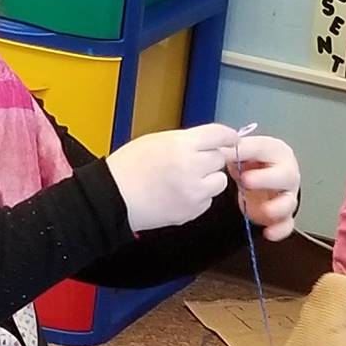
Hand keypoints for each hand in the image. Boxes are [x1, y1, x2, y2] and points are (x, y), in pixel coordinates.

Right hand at [105, 123, 237, 232]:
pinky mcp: (192, 211)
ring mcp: (193, 191)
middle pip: (219, 159)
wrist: (114, 198)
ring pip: (219, 181)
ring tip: (186, 180)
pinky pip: (208, 200)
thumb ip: (187, 141)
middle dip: (209, 160)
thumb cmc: (129, 167)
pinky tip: (179, 195)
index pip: (219, 135)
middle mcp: (191, 167)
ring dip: (209, 180)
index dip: (227, 137)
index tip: (231, 139)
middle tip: (190, 163)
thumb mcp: (157, 141)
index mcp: (182, 145)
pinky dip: (199, 197)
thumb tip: (213, 143)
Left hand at [233, 132, 299, 240]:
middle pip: (285, 176)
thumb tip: (217, 151)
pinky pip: (287, 224)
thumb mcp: (240, 153)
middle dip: (266, 179)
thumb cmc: (251, 164)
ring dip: (278, 207)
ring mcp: (287, 195)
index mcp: (276, 152)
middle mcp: (287, 173)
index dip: (248, 152)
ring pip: (289, 202)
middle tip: (246, 180)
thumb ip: (231, 152)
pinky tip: (268, 233)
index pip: (264, 149)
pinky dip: (279, 229)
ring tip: (265, 210)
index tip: (231, 156)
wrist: (257, 179)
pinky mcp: (284, 215)